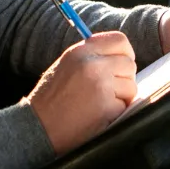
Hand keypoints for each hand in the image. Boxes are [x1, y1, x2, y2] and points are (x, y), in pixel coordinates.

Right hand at [26, 32, 136, 155]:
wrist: (38, 128)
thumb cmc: (51, 100)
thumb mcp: (66, 66)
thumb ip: (91, 56)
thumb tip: (120, 55)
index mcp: (80, 52)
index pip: (119, 40)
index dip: (125, 53)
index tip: (122, 64)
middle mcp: (92, 65)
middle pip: (129, 64)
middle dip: (124, 78)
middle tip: (109, 90)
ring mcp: (101, 86)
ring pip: (131, 86)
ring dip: (121, 97)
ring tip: (99, 104)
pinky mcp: (107, 107)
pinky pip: (125, 105)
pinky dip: (116, 112)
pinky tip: (98, 115)